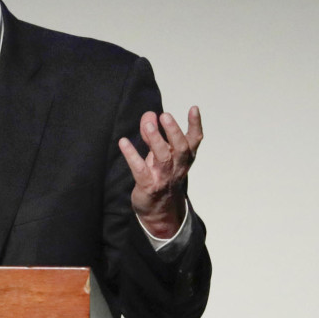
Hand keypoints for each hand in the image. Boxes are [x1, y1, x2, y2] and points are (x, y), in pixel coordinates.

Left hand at [118, 106, 202, 238]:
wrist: (158, 210)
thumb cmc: (160, 175)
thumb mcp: (159, 153)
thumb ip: (153, 133)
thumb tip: (149, 114)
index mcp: (184, 158)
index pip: (194, 140)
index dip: (195, 124)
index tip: (194, 108)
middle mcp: (177, 167)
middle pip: (181, 148)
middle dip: (174, 131)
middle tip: (165, 115)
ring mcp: (163, 178)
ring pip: (164, 158)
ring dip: (156, 140)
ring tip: (148, 124)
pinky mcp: (148, 186)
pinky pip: (140, 170)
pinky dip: (132, 155)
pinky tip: (123, 142)